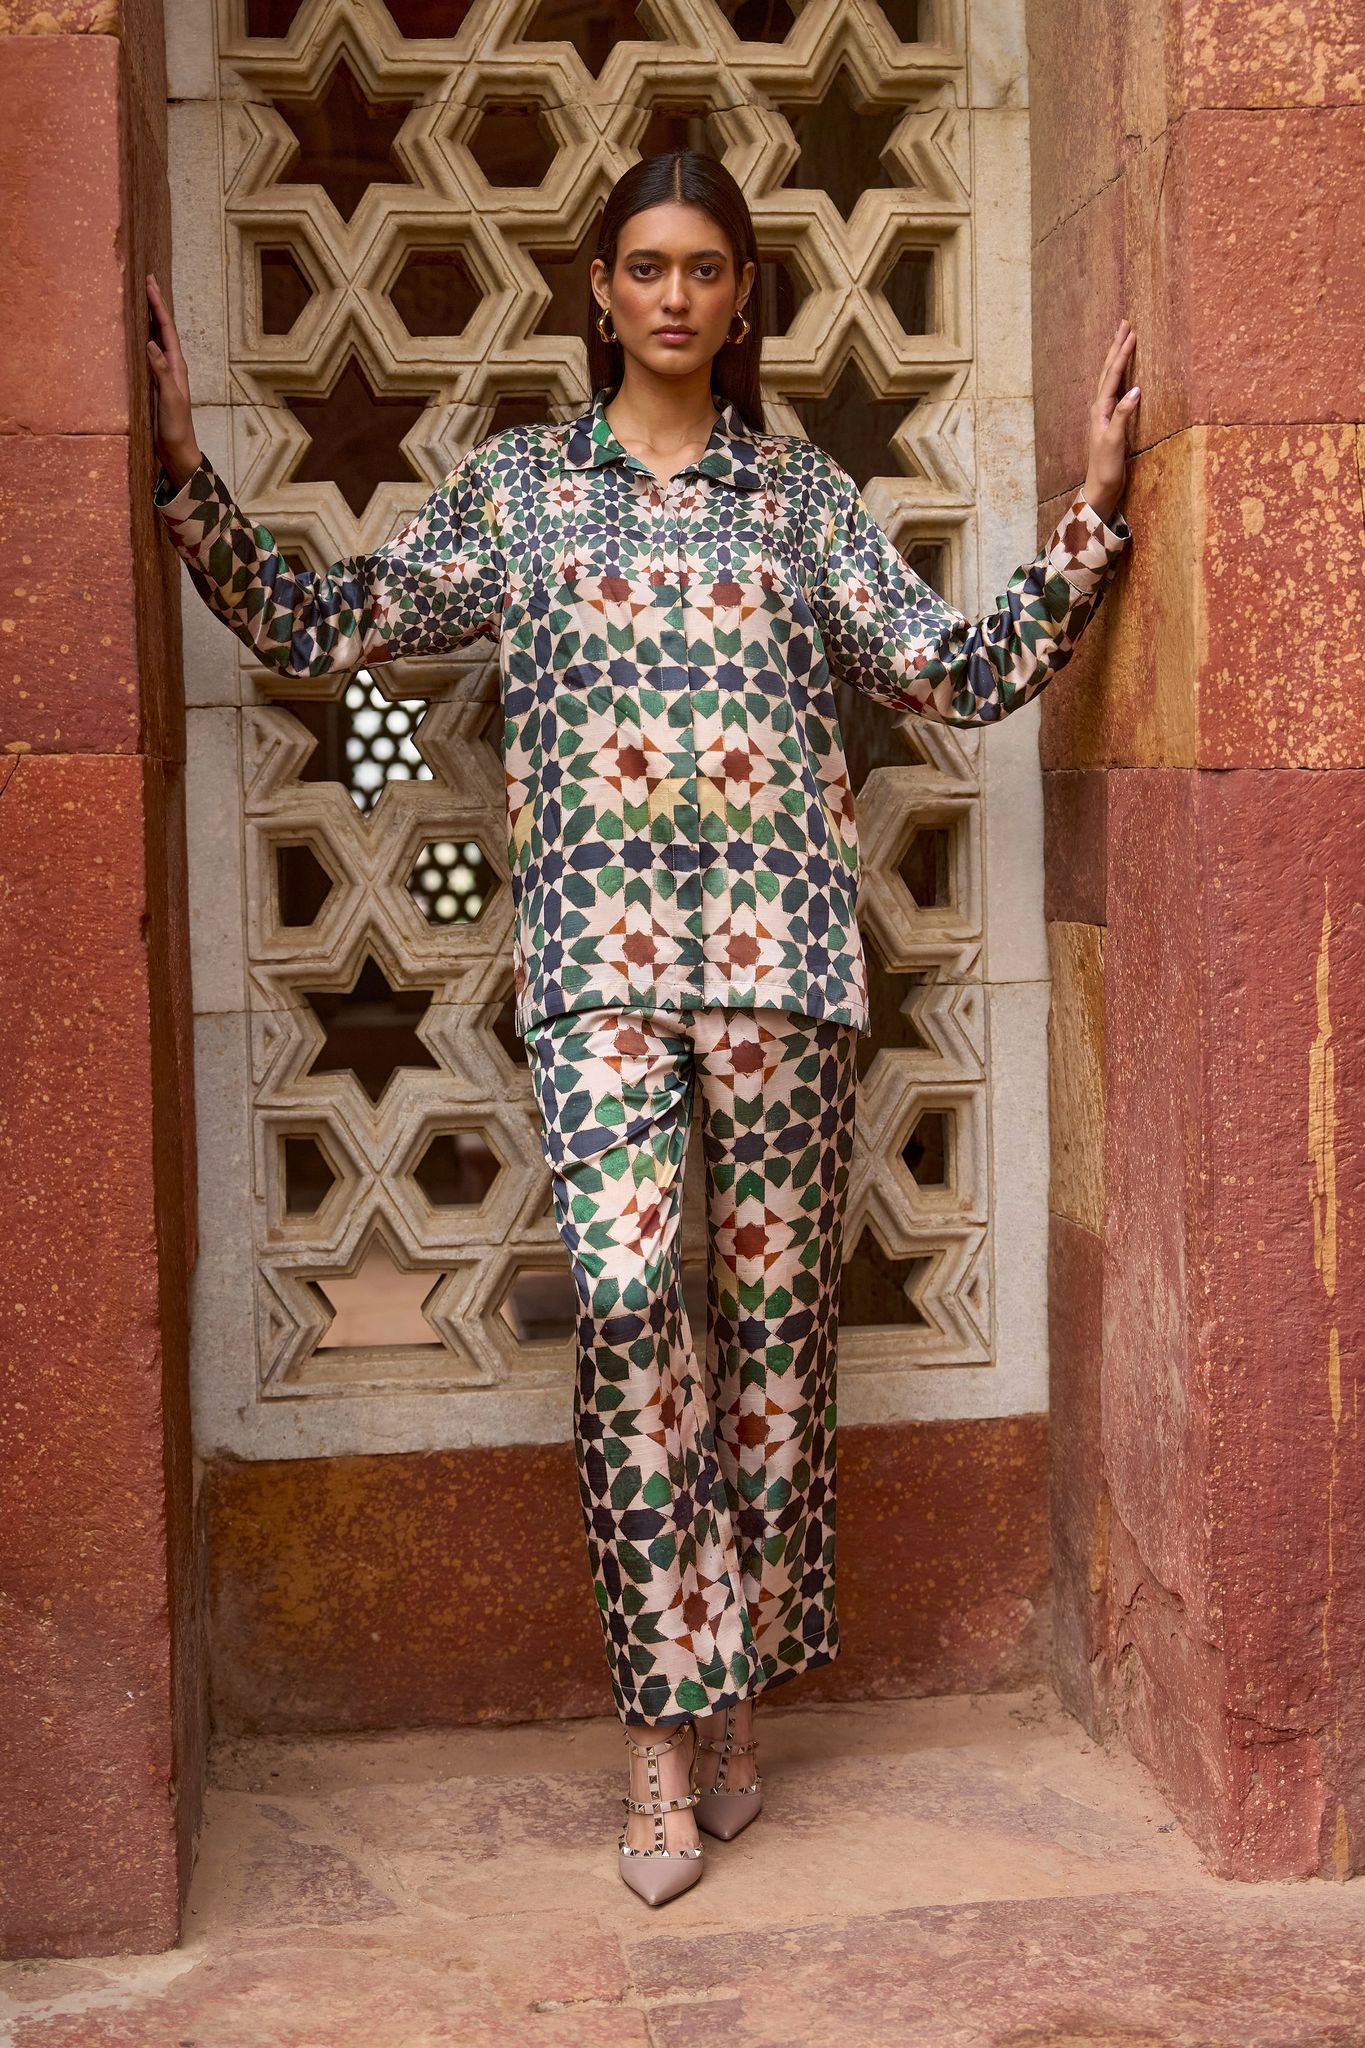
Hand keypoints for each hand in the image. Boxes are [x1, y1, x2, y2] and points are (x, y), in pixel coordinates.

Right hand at [145, 273, 200, 487]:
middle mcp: (172, 366)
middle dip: (156, 305)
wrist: (177, 451)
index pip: (167, 329)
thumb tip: (151, 343)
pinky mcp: (155, 383)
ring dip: (150, 318)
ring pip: (157, 338)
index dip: (158, 306)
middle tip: (147, 280)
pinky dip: (143, 338)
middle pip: (163, 328)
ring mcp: (164, 374)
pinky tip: (136, 334)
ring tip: (142, 299)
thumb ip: (161, 372)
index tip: (150, 283)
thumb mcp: (169, 399)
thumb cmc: (176, 427)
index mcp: (177, 366)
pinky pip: (149, 353)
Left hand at [1082, 320, 1139, 525]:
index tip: (1131, 333)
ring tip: (1123, 339)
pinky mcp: (1111, 420)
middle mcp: (1100, 407)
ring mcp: (1104, 413)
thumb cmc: (1106, 467)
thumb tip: (1135, 390)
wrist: (1100, 487)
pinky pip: (1115, 389)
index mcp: (1100, 409)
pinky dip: (1120, 374)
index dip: (1122, 354)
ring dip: (1117, 357)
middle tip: (1124, 324)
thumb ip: (1122, 415)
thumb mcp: (1114, 441)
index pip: (1112, 375)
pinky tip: (1124, 371)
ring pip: (1111, 377)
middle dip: (1117, 347)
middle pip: (1109, 370)